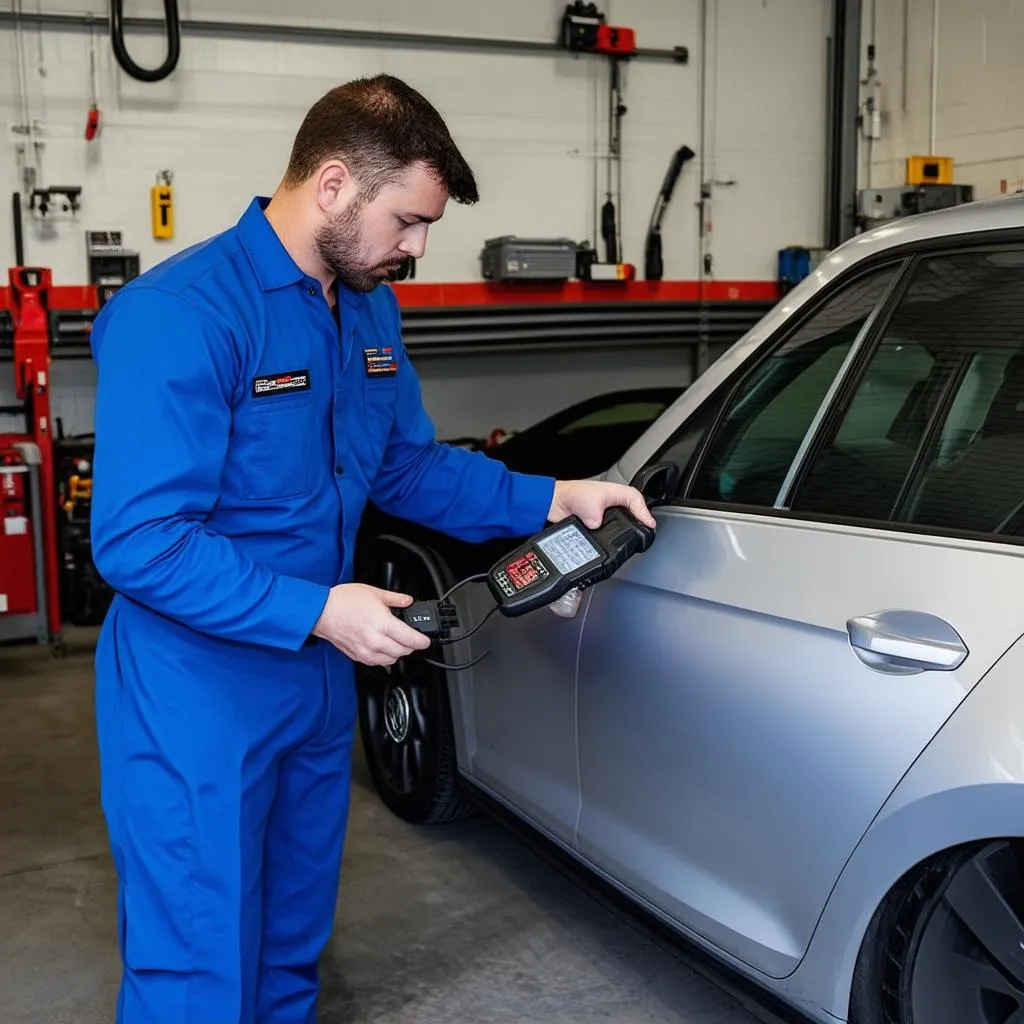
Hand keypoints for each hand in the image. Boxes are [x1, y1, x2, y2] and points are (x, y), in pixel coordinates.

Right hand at [311, 583, 431, 665]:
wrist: (322, 611)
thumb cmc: (344, 601)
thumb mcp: (374, 592)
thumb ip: (395, 599)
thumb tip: (407, 601)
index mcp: (382, 624)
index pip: (411, 639)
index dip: (422, 641)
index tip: (425, 640)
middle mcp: (375, 641)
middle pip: (404, 652)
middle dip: (411, 645)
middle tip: (412, 638)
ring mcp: (366, 651)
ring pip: (391, 660)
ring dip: (398, 653)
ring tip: (397, 642)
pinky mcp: (358, 656)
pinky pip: (377, 663)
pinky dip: (384, 657)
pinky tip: (383, 648)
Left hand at [547, 479, 656, 529]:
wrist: (554, 502)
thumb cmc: (572, 495)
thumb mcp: (590, 507)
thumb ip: (597, 521)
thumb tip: (597, 528)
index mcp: (615, 493)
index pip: (636, 500)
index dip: (644, 513)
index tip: (649, 525)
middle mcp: (612, 503)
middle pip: (632, 513)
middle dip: (637, 524)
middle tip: (643, 534)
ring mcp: (604, 514)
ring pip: (621, 525)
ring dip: (621, 531)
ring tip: (627, 539)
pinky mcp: (596, 524)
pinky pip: (607, 533)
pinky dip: (608, 537)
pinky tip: (608, 542)